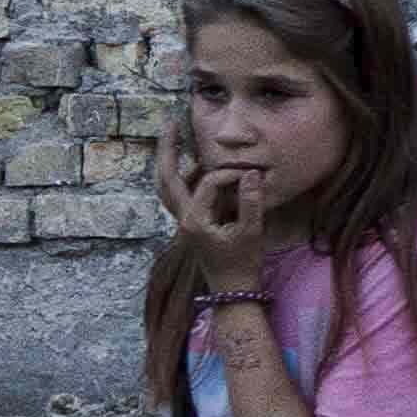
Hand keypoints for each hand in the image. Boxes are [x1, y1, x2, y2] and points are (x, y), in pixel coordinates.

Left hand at [157, 138, 277, 300]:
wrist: (233, 293)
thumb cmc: (242, 266)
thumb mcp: (251, 233)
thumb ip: (251, 202)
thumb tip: (251, 173)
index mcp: (194, 221)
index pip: (207, 183)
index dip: (230, 175)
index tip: (251, 177)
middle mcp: (182, 219)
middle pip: (165, 178)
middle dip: (166, 149)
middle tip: (170, 123)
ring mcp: (183, 223)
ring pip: (167, 187)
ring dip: (171, 163)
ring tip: (177, 139)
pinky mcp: (190, 225)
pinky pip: (179, 195)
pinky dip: (184, 178)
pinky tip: (199, 168)